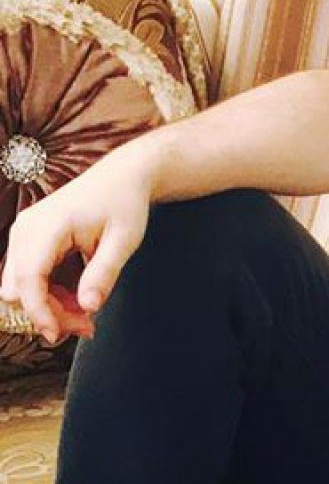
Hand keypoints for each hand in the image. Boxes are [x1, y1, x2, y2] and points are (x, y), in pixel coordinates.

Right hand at [0, 145, 157, 343]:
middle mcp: (26, 229)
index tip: (58, 335)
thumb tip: (88, 307)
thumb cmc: (124, 205)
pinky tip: (79, 296)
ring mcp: (23, 233)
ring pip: (20, 286)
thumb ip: (104, 273)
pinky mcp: (27, 239)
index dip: (39, 311)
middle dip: (48, 312)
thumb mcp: (124, 240)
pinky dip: (50, 292)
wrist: (121, 178)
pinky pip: (29, 276)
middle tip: (88, 325)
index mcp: (49, 225)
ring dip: (49, 304)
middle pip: (19, 288)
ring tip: (87, 312)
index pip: (29, 278)